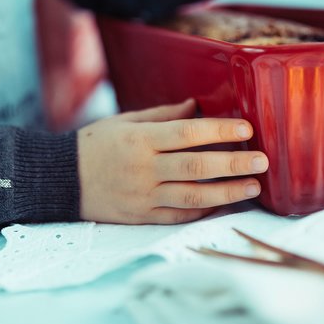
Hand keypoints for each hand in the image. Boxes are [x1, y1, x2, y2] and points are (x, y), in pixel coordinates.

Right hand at [77, 98, 267, 223]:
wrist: (61, 180)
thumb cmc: (94, 144)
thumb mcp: (123, 120)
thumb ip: (162, 115)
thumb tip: (196, 106)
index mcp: (139, 140)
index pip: (187, 134)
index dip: (219, 131)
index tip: (246, 129)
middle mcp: (143, 169)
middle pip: (196, 167)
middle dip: (233, 164)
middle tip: (262, 160)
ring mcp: (143, 197)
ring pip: (193, 196)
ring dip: (227, 192)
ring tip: (253, 186)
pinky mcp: (142, 217)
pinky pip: (179, 215)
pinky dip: (204, 209)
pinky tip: (225, 202)